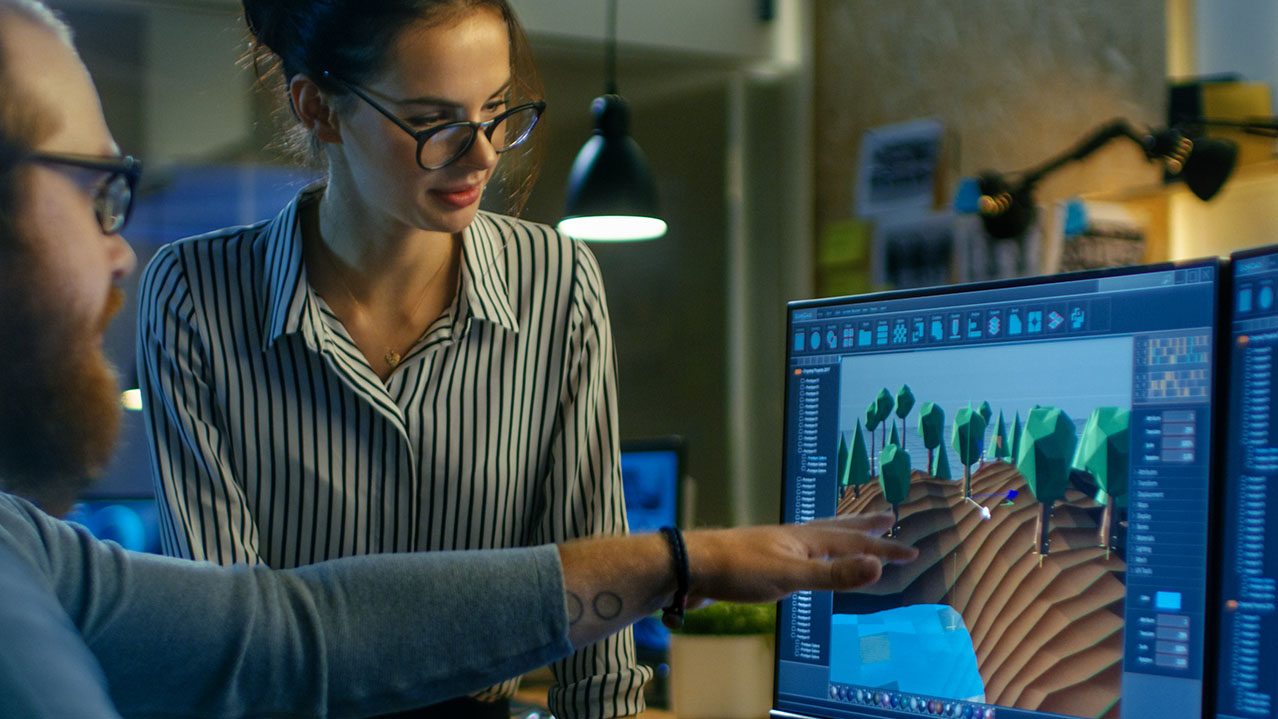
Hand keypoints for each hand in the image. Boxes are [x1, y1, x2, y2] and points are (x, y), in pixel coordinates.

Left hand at [683, 513, 916, 604]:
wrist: (692, 567)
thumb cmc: (738, 571)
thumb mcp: (791, 577)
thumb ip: (834, 575)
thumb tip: (878, 566)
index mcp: (806, 540)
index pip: (854, 542)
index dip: (884, 548)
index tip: (912, 551)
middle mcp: (794, 538)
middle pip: (837, 528)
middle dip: (865, 525)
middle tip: (888, 515)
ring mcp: (777, 547)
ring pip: (818, 537)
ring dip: (841, 535)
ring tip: (852, 532)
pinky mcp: (762, 561)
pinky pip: (801, 553)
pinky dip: (815, 553)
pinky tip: (806, 561)